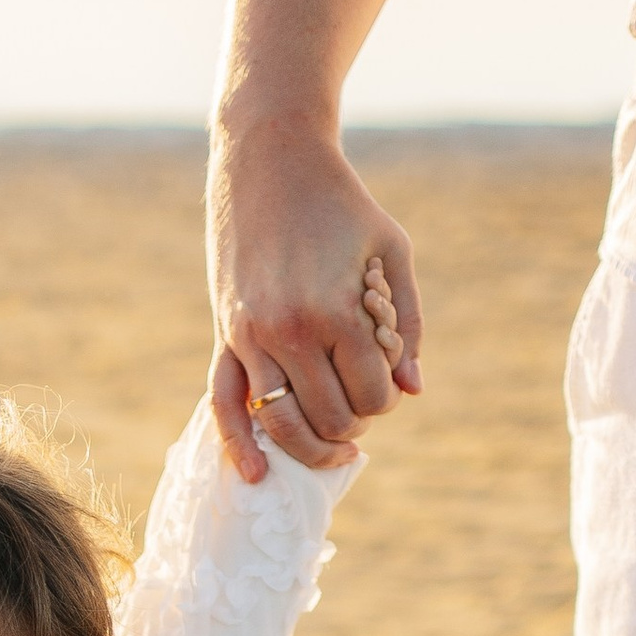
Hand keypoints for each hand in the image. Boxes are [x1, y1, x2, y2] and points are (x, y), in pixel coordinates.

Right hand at [207, 112, 421, 483]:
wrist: (269, 160)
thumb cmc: (340, 202)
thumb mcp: (391, 251)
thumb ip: (407, 325)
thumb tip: (412, 390)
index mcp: (338, 312)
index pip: (372, 395)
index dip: (387, 400)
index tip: (388, 382)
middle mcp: (291, 332)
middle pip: (331, 417)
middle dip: (355, 423)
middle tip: (363, 404)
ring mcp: (251, 338)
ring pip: (282, 424)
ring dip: (312, 448)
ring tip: (335, 450)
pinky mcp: (225, 334)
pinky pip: (223, 404)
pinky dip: (239, 446)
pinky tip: (255, 475)